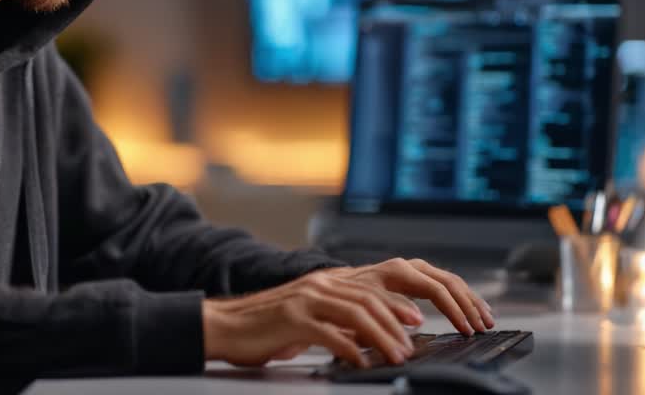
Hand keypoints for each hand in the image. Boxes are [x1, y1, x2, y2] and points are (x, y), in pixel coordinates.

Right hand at [202, 268, 422, 367]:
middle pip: (370, 298)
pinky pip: (329, 333)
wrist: (224, 325)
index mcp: (326, 282)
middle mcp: (319, 285)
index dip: (399, 302)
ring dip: (382, 336)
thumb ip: (340, 322)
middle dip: (397, 322)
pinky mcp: (291, 319)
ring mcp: (306, 299)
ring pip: (356, 313)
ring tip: (396, 356)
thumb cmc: (267, 327)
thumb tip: (373, 336)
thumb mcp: (310, 319)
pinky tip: (360, 363)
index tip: (420, 321)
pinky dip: (349, 349)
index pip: (373, 287)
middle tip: (412, 346)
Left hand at [324, 258, 494, 335]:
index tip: (465, 329)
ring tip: (488, 320)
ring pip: (452, 282)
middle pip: (449, 283)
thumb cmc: (348, 300)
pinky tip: (476, 308)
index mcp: (397, 272)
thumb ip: (389, 311)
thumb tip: (417, 321)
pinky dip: (464, 297)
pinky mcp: (418, 277)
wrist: (336, 287)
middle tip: (484, 327)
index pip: (435, 289)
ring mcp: (415, 269)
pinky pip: (447, 284)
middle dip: (469, 306)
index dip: (454, 310)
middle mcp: (409, 267)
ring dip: (471, 301)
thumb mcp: (365, 307)